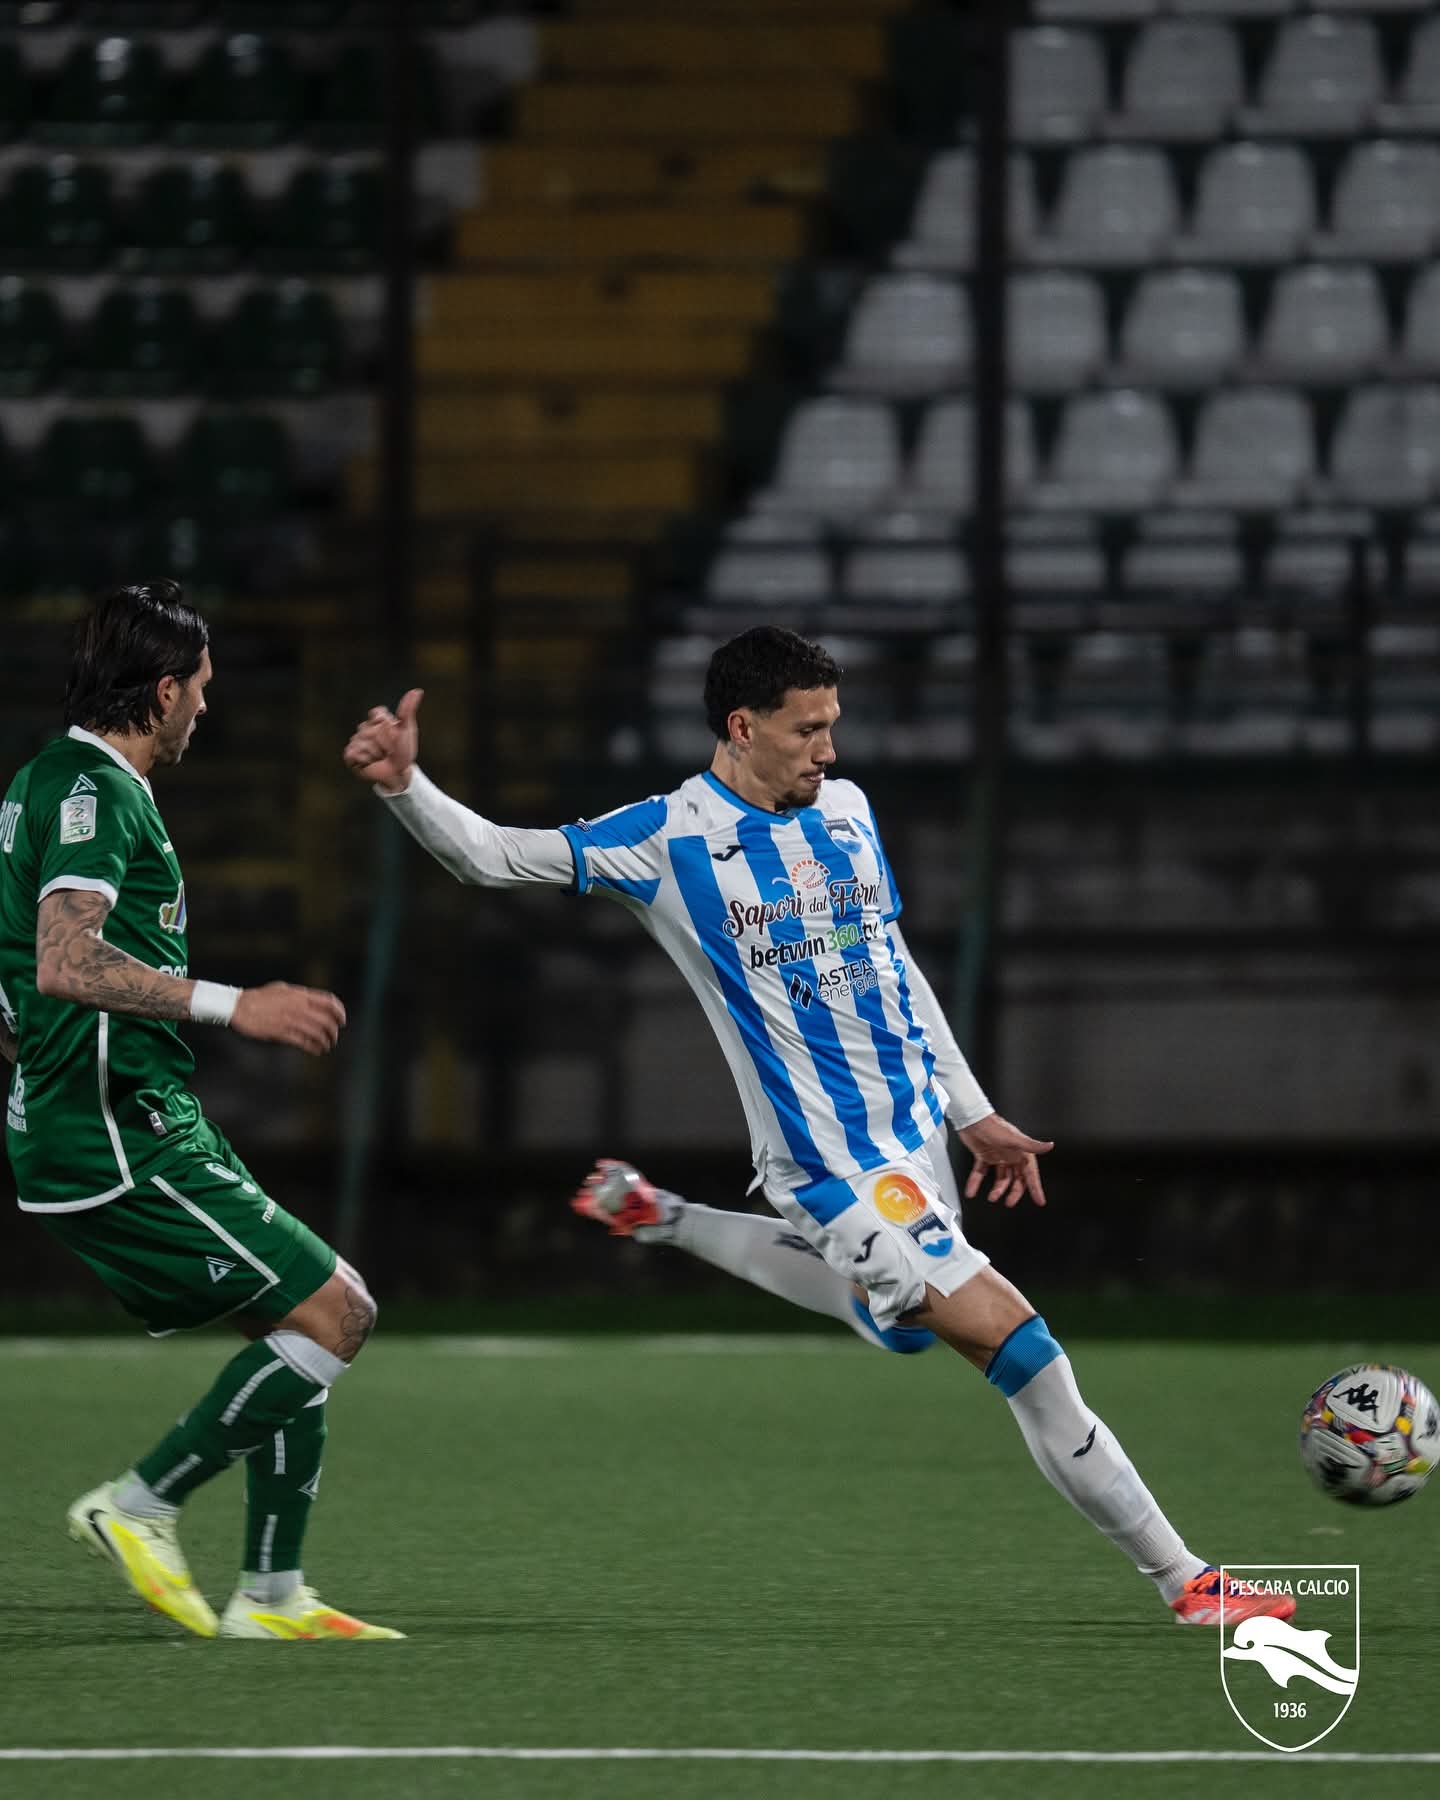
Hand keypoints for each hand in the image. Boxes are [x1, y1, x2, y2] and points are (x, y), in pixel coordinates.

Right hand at [231, 983, 346, 1055]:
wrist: (239, 1007)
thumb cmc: (259, 997)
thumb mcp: (282, 989)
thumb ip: (299, 995)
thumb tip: (311, 1000)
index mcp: (300, 995)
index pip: (329, 1002)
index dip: (340, 1012)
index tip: (342, 1020)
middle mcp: (299, 1007)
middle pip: (327, 1020)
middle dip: (334, 1030)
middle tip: (334, 1036)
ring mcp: (291, 1020)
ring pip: (318, 1033)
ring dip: (326, 1041)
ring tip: (327, 1046)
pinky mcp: (282, 1033)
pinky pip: (304, 1042)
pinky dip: (314, 1048)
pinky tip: (317, 1051)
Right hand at [343, 688, 422, 794]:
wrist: (399, 772)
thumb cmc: (404, 750)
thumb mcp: (407, 729)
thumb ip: (407, 710)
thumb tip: (418, 690)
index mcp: (377, 721)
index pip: (377, 714)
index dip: (386, 724)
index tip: (393, 731)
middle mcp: (365, 729)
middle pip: (370, 729)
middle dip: (383, 742)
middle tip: (389, 749)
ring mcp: (356, 741)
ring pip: (363, 742)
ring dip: (376, 752)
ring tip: (381, 756)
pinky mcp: (350, 755)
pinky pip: (354, 752)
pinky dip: (366, 759)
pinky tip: (371, 762)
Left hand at [956, 1112, 1053, 1208]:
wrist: (972, 1118)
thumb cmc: (994, 1126)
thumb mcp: (1014, 1138)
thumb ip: (1032, 1145)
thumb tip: (1050, 1145)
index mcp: (1021, 1152)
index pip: (1030, 1174)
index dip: (1035, 1188)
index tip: (1039, 1201)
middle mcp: (1010, 1155)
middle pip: (1016, 1179)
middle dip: (1013, 1192)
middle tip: (1009, 1203)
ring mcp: (997, 1156)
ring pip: (1000, 1178)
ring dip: (997, 1189)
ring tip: (992, 1198)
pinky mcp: (983, 1156)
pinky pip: (980, 1173)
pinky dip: (975, 1182)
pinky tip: (971, 1191)